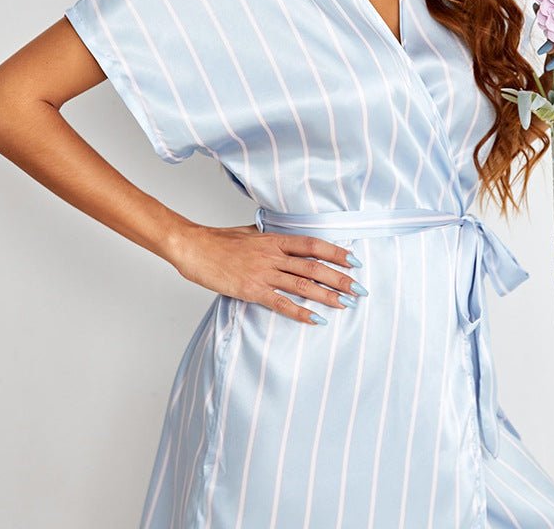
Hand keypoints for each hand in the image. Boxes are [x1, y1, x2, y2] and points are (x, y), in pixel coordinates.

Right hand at [165, 220, 365, 324]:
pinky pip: (281, 303)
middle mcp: (273, 255)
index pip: (313, 245)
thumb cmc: (219, 241)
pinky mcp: (251, 290)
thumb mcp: (249, 233)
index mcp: (274, 239)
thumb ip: (269, 237)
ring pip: (303, 285)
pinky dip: (300, 313)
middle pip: (314, 266)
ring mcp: (263, 272)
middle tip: (359, 289)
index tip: (355, 261)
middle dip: (340, 279)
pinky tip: (315, 320)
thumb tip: (283, 239)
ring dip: (327, 296)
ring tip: (346, 304)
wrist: (194, 248)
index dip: (336, 253)